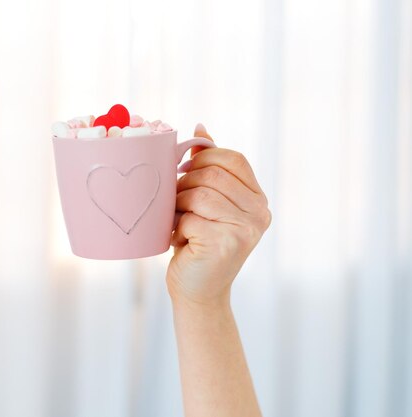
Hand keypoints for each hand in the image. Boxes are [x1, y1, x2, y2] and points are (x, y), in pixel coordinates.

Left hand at [167, 123, 271, 306]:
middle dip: (184, 185)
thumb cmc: (198, 244)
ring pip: (199, 194)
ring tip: (178, 221)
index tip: (184, 172)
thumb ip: (208, 167)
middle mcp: (260, 213)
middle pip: (212, 174)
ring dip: (179, 206)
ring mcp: (246, 229)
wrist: (198, 292)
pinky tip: (181, 240)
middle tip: (176, 204)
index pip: (233, 159)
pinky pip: (191, 218)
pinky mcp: (227, 244)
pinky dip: (177, 227)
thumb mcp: (206, 203)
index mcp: (258, 199)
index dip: (203, 158)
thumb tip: (201, 127)